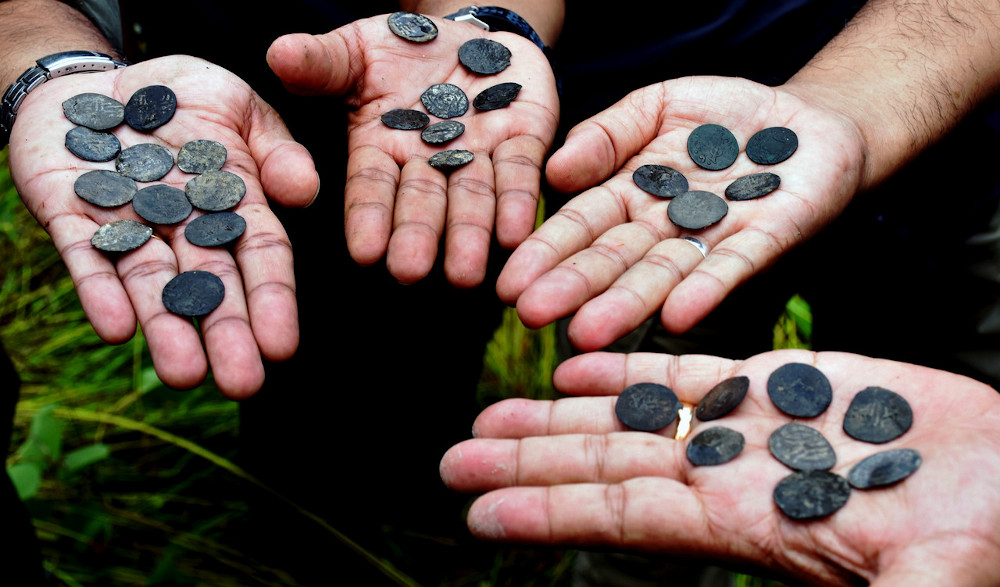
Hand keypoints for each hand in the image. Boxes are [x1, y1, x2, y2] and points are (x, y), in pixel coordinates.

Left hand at [9, 55, 319, 398]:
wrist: (88, 80)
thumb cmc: (174, 94)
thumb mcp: (235, 103)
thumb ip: (274, 146)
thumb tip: (305, 188)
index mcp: (231, 201)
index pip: (260, 255)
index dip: (272, 299)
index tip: (282, 345)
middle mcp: (184, 226)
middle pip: (209, 285)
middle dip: (225, 334)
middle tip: (242, 384)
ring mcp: (128, 225)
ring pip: (151, 284)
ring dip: (167, 330)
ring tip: (184, 376)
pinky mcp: (71, 218)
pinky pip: (86, 258)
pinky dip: (100, 293)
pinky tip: (117, 330)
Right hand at [267, 14, 559, 286]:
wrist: (470, 36)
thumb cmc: (403, 49)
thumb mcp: (357, 49)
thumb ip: (322, 61)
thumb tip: (278, 54)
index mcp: (382, 147)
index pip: (371, 187)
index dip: (369, 218)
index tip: (364, 254)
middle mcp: (430, 163)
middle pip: (423, 204)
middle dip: (418, 236)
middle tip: (412, 272)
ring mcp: (478, 155)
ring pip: (473, 199)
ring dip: (469, 235)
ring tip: (466, 274)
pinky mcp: (524, 142)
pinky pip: (521, 174)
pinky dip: (519, 203)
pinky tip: (517, 233)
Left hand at [441, 350, 999, 584]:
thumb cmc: (982, 534)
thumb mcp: (933, 581)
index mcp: (746, 524)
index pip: (623, 518)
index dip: (547, 513)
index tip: (477, 511)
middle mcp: (727, 477)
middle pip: (604, 465)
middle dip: (526, 459)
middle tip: (452, 457)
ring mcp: (746, 429)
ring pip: (630, 417)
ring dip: (559, 414)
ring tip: (491, 411)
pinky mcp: (777, 387)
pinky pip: (687, 375)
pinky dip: (630, 369)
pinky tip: (578, 364)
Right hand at [497, 76, 864, 347]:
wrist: (809, 120)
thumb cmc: (725, 117)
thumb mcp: (657, 105)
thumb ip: (608, 133)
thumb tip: (555, 171)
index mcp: (633, 195)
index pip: (582, 226)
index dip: (546, 254)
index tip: (510, 285)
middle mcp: (667, 226)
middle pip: (615, 259)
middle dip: (574, 287)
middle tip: (533, 316)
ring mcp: (715, 237)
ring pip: (664, 273)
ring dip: (627, 304)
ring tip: (588, 334)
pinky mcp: (768, 239)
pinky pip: (733, 266)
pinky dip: (705, 290)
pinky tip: (677, 315)